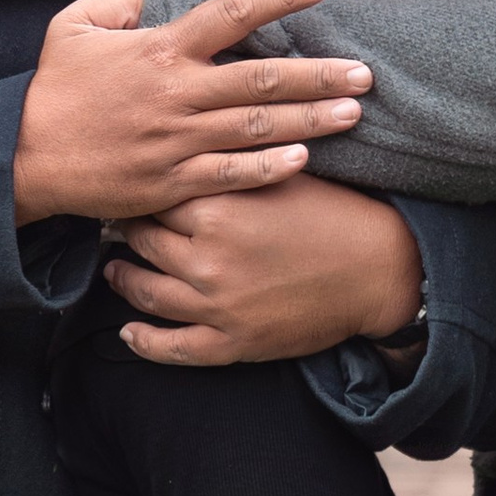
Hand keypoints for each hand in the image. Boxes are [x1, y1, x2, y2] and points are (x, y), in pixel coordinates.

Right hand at [12, 0, 372, 225]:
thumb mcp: (72, 29)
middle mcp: (178, 93)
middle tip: (364, 72)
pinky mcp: (172, 181)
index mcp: (160, 50)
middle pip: (262, 79)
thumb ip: (114, 3)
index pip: (232, 15)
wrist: (24, 158)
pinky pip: (231, 174)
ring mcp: (178, 140)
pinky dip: (269, 168)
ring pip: (257, 128)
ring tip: (353, 113)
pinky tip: (305, 160)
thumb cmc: (53, 91)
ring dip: (310, 120)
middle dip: (317, 75)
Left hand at [105, 180, 424, 368]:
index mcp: (219, 207)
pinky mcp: (233, 343)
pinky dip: (144, 342)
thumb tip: (190, 147)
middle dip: (128, 230)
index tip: (135, 182)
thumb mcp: (282, 171)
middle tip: (119, 221)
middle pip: (142, 241)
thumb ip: (232, 161)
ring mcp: (217, 305)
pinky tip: (129, 332)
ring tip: (115, 270)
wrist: (380, 269)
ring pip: (147, 293)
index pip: (155, 194)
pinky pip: (173, 348)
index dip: (144, 188)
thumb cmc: (335, 213)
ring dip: (124, 280)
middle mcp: (208, 258)